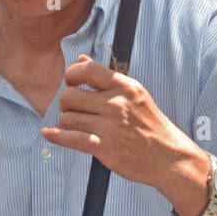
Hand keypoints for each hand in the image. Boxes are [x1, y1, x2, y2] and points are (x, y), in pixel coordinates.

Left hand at [41, 55, 207, 196]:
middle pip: (70, 95)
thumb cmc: (150, 125)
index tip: (71, 82)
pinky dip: (56, 136)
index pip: (87, 69)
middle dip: (65, 103)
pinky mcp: (105, 148)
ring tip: (77, 126)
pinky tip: (48, 133)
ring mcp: (110, 126)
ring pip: (68, 118)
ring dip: (67, 123)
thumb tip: (81, 58)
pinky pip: (71, 138)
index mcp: (125, 87)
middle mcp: (117, 104)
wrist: (168, 157)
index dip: (71, 74)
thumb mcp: (134, 95)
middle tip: (73, 110)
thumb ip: (106, 77)